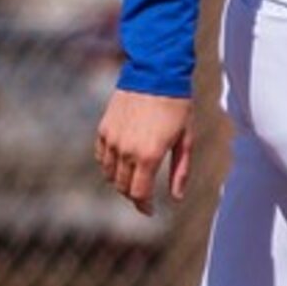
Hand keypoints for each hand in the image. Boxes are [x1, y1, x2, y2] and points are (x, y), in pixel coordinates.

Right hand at [97, 88, 193, 214]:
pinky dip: (109, 165)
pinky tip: (121, 163)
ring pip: (109, 173)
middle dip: (133, 195)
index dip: (144, 206)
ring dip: (120, 181)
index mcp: (148, 156)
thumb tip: (176, 197)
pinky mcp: (103, 129)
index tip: (150, 211)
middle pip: (122, 186)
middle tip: (144, 196)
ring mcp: (112, 140)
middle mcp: (126, 151)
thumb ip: (180, 171)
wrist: (155, 74)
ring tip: (133, 179)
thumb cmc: (177, 107)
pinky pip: (101, 156)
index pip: (139, 193)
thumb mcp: (186, 140)